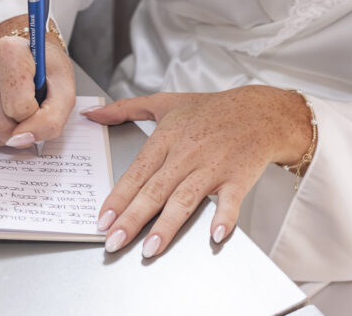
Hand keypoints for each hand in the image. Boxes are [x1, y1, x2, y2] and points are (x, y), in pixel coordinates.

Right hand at [0, 32, 75, 150]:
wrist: (28, 59)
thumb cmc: (46, 72)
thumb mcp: (64, 91)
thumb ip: (51, 119)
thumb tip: (21, 139)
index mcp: (9, 50)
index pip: (19, 106)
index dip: (35, 114)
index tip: (39, 102)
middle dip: (19, 129)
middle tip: (29, 115)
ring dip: (5, 136)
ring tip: (15, 116)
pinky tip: (0, 119)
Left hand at [82, 86, 312, 257]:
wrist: (259, 112)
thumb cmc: (211, 110)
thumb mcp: (165, 102)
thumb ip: (125, 109)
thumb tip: (92, 113)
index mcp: (167, 138)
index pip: (136, 172)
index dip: (118, 197)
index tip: (103, 220)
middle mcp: (186, 154)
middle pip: (155, 190)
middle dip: (133, 218)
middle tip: (114, 242)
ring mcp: (212, 167)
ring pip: (185, 199)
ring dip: (167, 226)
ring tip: (150, 249)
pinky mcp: (237, 178)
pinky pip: (230, 200)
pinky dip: (224, 217)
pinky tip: (215, 235)